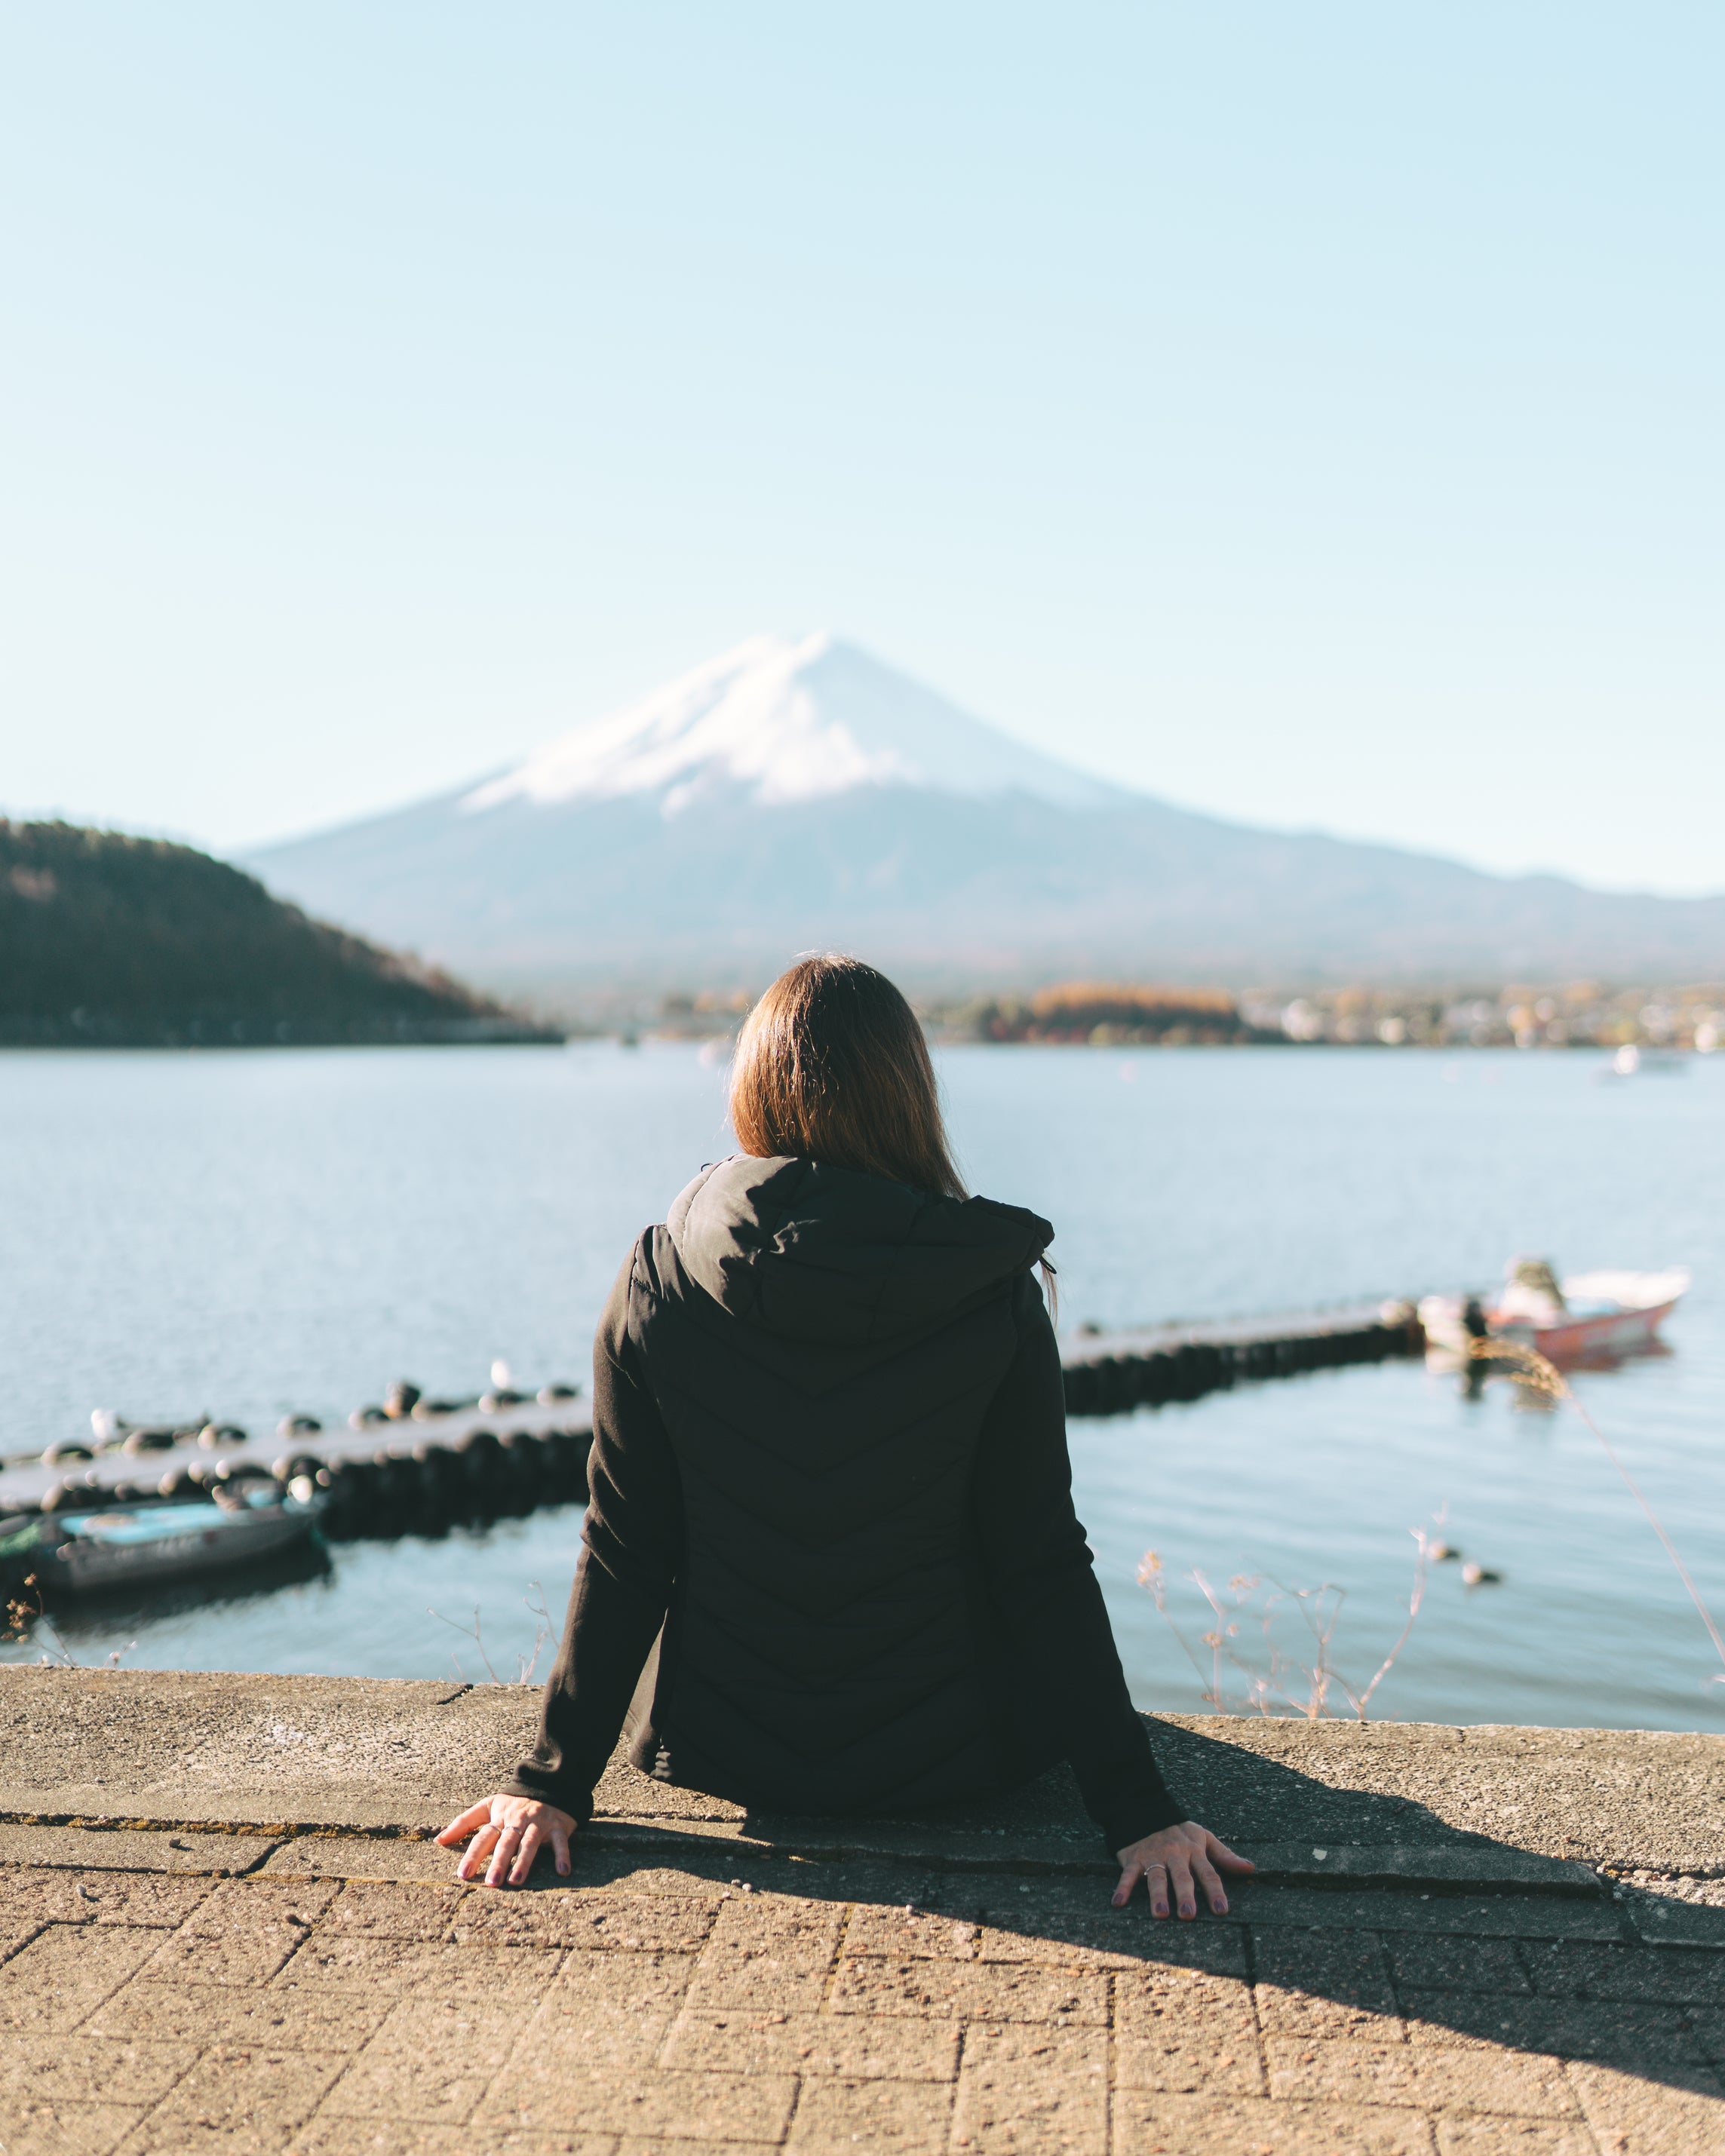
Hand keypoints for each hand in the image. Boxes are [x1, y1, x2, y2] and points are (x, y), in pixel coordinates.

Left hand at [435, 1795, 576, 1886]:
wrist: (549, 1785)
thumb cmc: (513, 1804)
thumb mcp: (487, 1807)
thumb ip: (463, 1823)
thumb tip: (437, 1841)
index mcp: (499, 1817)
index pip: (483, 1837)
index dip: (473, 1855)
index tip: (463, 1874)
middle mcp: (518, 1820)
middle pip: (506, 1842)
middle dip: (499, 1862)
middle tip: (492, 1883)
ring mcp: (538, 1822)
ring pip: (530, 1842)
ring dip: (524, 1861)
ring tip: (516, 1880)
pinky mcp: (558, 1826)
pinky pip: (560, 1841)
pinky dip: (562, 1855)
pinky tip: (563, 1871)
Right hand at [1113, 1821, 1252, 1917]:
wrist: (1145, 1809)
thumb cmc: (1179, 1830)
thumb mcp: (1204, 1838)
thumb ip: (1225, 1855)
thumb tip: (1251, 1868)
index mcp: (1194, 1851)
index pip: (1208, 1873)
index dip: (1215, 1892)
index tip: (1222, 1911)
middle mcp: (1175, 1854)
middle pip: (1181, 1877)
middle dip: (1185, 1895)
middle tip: (1188, 1915)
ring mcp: (1153, 1856)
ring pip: (1156, 1877)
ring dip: (1158, 1895)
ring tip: (1160, 1914)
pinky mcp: (1133, 1857)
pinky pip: (1128, 1873)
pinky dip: (1122, 1887)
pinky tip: (1118, 1902)